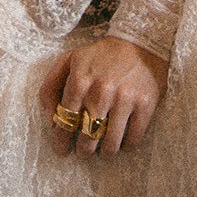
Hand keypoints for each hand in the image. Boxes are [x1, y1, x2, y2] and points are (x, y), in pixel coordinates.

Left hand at [39, 35, 167, 157]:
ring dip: (105, 152)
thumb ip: (51, 86)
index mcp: (80, 79)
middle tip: (83, 151)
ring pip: (110, 144)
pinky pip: (133, 139)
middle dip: (83, 150)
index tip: (61, 149)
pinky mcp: (145, 104)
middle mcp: (101, 90)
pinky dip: (126, 145)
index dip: (61, 139)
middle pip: (87, 137)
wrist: (138, 44)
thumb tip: (50, 119)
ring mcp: (125, 98)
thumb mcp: (69, 60)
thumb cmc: (99, 56)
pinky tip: (122, 141)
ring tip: (102, 151)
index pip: (65, 120)